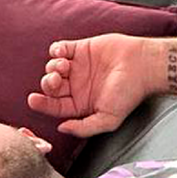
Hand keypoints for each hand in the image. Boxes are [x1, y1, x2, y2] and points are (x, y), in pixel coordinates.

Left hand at [27, 34, 154, 137]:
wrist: (144, 65)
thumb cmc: (129, 94)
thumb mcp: (108, 120)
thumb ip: (84, 128)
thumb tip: (61, 129)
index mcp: (80, 105)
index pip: (54, 106)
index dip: (41, 104)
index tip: (33, 100)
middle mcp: (76, 87)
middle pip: (50, 87)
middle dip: (47, 84)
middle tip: (56, 80)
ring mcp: (78, 67)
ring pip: (52, 67)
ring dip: (53, 66)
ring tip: (65, 66)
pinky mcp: (81, 49)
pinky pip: (60, 48)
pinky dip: (56, 50)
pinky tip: (63, 53)